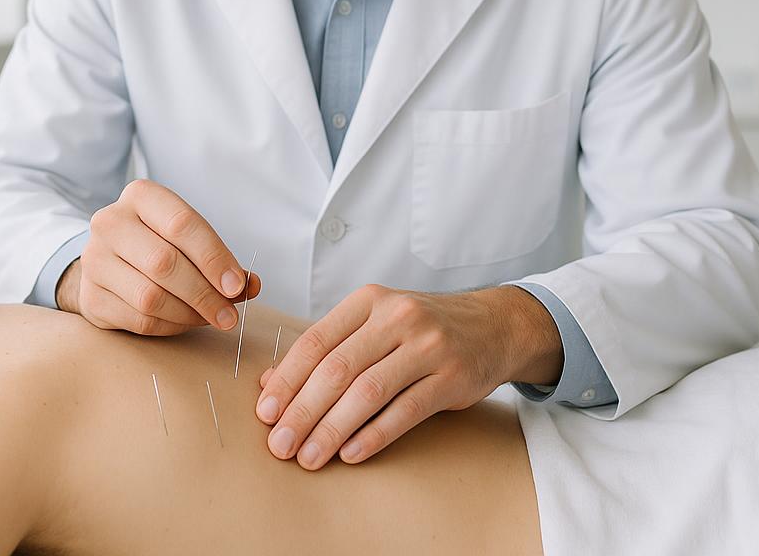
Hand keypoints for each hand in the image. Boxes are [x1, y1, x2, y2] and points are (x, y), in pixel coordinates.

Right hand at [60, 179, 260, 334]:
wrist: (109, 261)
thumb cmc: (159, 244)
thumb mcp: (189, 239)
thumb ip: (221, 260)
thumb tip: (250, 285)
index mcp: (140, 196)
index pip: (182, 224)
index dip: (214, 257)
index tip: (237, 285)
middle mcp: (110, 222)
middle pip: (164, 263)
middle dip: (204, 294)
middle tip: (229, 315)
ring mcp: (94, 260)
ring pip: (150, 296)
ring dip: (188, 314)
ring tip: (209, 318)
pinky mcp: (90, 296)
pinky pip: (139, 320)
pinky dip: (170, 326)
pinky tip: (183, 321)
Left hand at [254, 284, 561, 468]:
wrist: (493, 325)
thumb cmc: (422, 328)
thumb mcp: (374, 323)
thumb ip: (327, 348)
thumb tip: (269, 384)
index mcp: (369, 301)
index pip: (316, 342)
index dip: (287, 380)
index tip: (265, 413)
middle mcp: (397, 317)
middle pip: (337, 369)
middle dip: (302, 411)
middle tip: (280, 444)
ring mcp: (428, 346)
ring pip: (368, 392)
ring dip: (332, 429)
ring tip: (309, 457)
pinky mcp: (452, 377)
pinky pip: (405, 411)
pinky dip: (374, 435)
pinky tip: (350, 453)